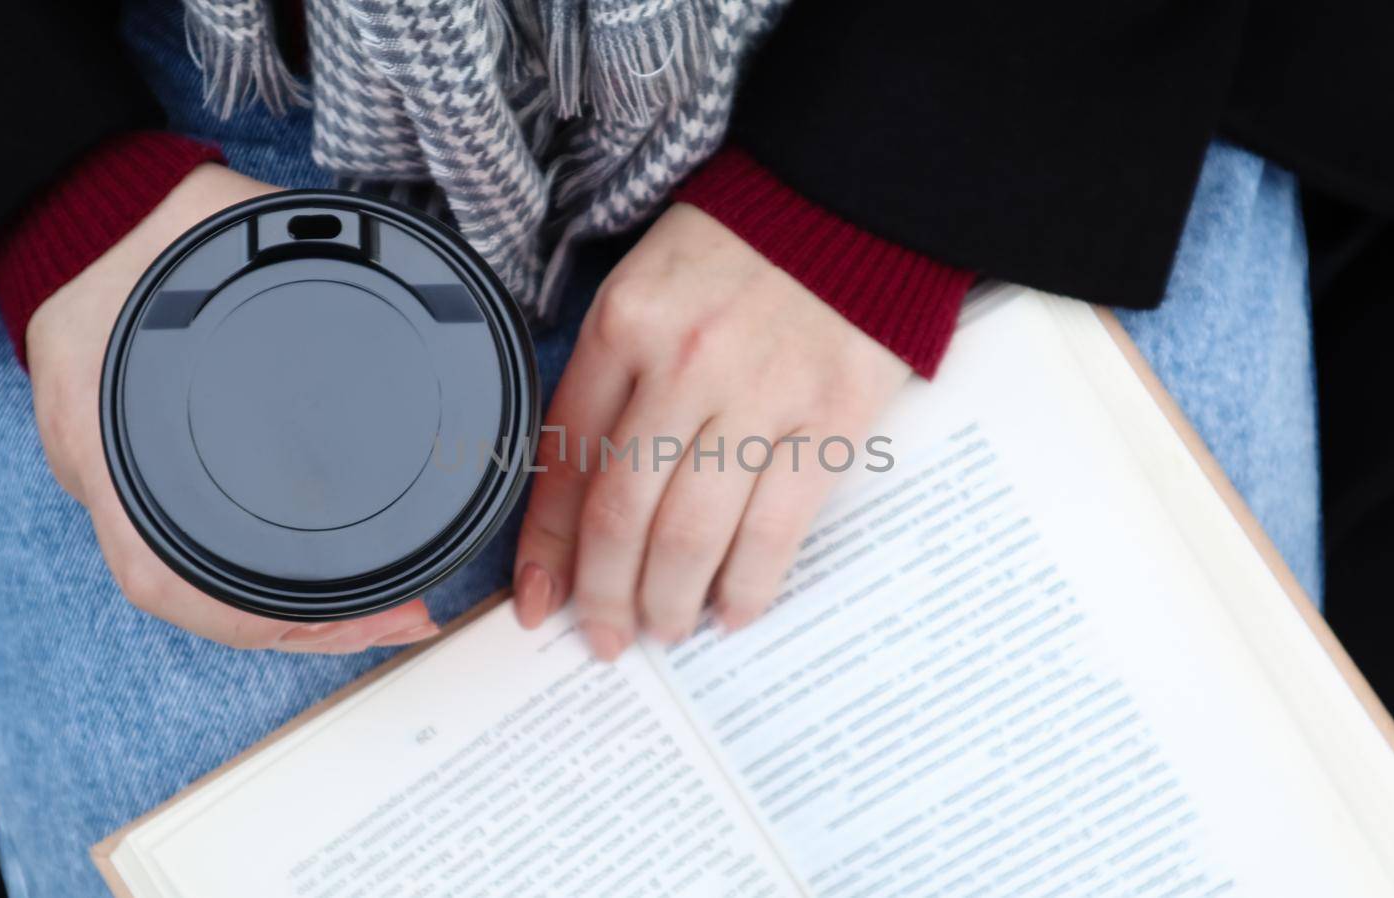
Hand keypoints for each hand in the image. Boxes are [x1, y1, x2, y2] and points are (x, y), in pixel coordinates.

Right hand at [27, 164, 437, 651]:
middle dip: (302, 629)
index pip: (163, 572)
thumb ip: (305, 250)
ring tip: (376, 615)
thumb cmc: (162, 219)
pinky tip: (315, 588)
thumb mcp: (231, 228)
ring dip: (283, 617)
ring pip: (187, 587)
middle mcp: (97, 464)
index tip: (373, 615)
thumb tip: (401, 273)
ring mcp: (108, 470)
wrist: (88, 205)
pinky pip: (186, 549)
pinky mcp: (133, 467)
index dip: (265, 619)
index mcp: (103, 419)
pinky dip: (253, 586)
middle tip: (400, 620)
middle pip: (186, 597)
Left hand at [512, 203, 910, 657]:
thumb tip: (581, 498)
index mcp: (624, 324)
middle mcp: (683, 363)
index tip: (538, 599)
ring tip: (664, 630)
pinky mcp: (831, 420)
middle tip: (603, 636)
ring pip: (691, 534)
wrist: (855, 201)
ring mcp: (761, 394)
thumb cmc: (743, 250)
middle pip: (620, 513)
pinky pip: (775, 529)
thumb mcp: (648, 287)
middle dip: (603, 594)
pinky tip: (734, 611)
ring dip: (669, 603)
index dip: (545, 544)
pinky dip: (748, 586)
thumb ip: (611, 378)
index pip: (563, 456)